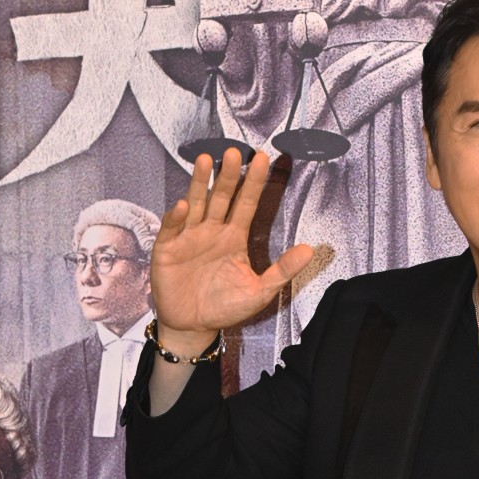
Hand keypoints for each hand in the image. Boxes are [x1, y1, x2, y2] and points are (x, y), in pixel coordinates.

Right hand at [150, 149, 312, 343]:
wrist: (193, 326)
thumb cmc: (224, 307)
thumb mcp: (260, 292)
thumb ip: (283, 271)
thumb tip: (311, 250)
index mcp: (233, 237)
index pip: (246, 204)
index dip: (254, 183)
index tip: (263, 159)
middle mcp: (211, 231)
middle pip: (221, 197)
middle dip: (228, 175)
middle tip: (236, 152)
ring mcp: (188, 237)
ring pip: (195, 204)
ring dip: (200, 183)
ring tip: (206, 161)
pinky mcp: (167, 249)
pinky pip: (172, 229)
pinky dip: (175, 218)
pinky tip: (183, 207)